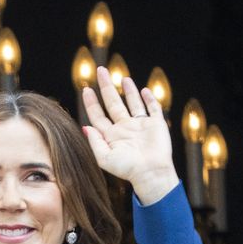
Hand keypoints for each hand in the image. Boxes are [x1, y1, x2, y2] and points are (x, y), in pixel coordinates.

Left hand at [82, 66, 178, 204]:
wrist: (150, 173)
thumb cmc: (127, 169)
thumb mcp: (104, 158)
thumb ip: (95, 142)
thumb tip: (86, 126)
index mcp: (111, 135)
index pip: (98, 115)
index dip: (91, 102)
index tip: (86, 89)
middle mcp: (125, 128)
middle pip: (113, 103)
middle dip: (106, 87)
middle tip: (100, 70)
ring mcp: (141, 125)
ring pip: (132, 103)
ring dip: (128, 91)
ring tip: (123, 78)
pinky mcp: (156, 125)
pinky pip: (153, 109)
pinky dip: (149, 99)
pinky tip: (143, 91)